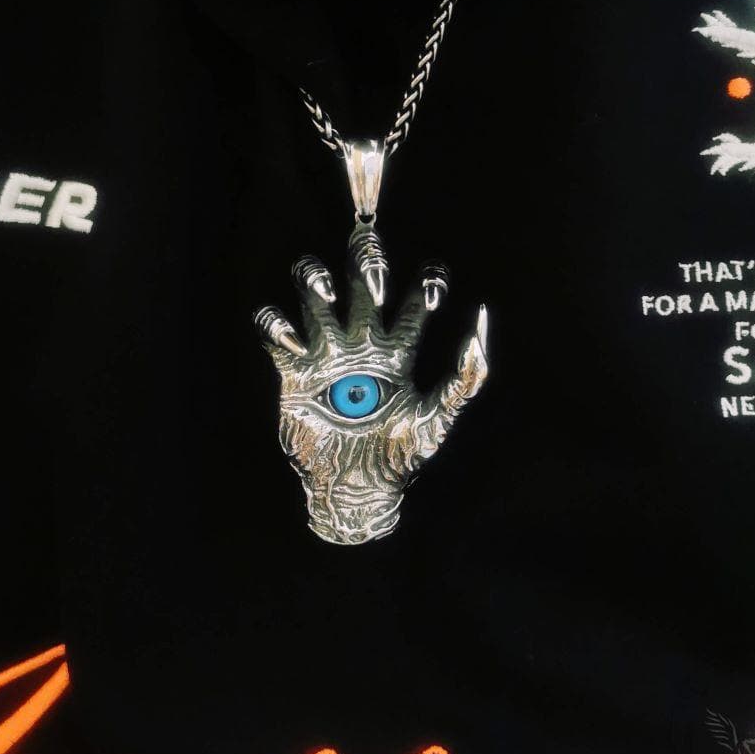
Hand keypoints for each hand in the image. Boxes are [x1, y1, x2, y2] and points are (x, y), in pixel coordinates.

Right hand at [255, 222, 488, 544]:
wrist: (355, 489)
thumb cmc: (400, 458)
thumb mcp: (439, 420)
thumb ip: (464, 379)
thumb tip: (478, 331)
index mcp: (398, 353)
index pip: (414, 304)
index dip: (426, 284)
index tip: (432, 292)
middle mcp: (362, 345)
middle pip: (360, 283)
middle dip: (366, 264)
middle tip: (375, 278)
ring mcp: (326, 355)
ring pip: (313, 294)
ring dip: (316, 281)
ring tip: (325, 294)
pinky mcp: (293, 372)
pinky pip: (276, 330)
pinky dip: (277, 324)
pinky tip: (294, 340)